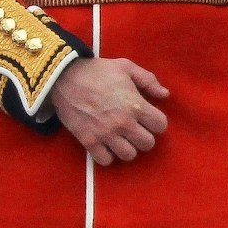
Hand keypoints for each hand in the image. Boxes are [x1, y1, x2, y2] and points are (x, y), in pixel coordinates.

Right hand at [50, 56, 169, 166]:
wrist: (63, 77)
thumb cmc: (97, 70)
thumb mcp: (125, 66)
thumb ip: (148, 80)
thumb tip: (165, 95)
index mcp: (135, 105)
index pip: (160, 125)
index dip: (156, 121)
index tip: (148, 117)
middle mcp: (123, 123)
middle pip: (148, 144)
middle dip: (144, 136)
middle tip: (134, 128)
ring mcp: (106, 134)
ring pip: (129, 155)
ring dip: (127, 147)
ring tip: (120, 138)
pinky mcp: (89, 141)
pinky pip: (106, 161)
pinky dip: (107, 155)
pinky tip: (105, 144)